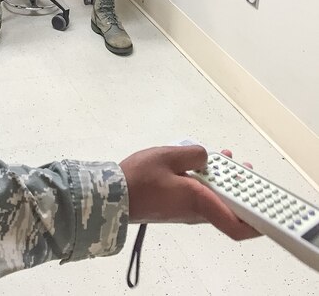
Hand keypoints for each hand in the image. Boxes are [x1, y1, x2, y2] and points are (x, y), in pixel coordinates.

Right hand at [119, 145, 259, 240]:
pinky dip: (207, 183)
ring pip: (214, 201)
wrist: (113, 195)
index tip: (266, 208)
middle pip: (228, 208)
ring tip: (222, 160)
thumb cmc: (139, 178)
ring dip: (222, 183)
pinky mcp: (174, 207)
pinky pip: (200, 198)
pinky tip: (199, 165)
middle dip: (240, 188)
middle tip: (245, 170)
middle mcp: (196, 211)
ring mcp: (185, 211)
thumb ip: (193, 154)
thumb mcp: (168, 156)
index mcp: (199, 201)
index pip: (236, 224)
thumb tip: (206, 157)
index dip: (256, 221)